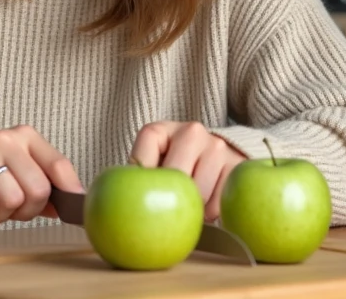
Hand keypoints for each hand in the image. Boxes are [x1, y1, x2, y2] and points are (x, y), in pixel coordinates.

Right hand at [0, 126, 82, 225]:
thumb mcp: (18, 179)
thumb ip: (45, 188)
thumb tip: (74, 201)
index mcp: (26, 136)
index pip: (59, 165)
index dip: (68, 191)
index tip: (69, 210)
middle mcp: (6, 138)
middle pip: (38, 190)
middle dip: (27, 211)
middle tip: (9, 208)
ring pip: (13, 200)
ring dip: (0, 215)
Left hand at [130, 121, 246, 220]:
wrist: (215, 155)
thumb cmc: (173, 166)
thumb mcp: (152, 165)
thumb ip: (136, 179)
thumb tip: (108, 202)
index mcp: (160, 130)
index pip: (141, 161)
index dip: (142, 186)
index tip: (143, 199)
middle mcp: (190, 131)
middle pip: (173, 179)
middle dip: (170, 200)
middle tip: (168, 210)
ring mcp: (216, 146)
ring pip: (197, 194)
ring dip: (192, 210)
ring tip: (188, 205)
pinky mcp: (237, 165)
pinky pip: (218, 203)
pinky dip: (210, 213)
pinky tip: (206, 206)